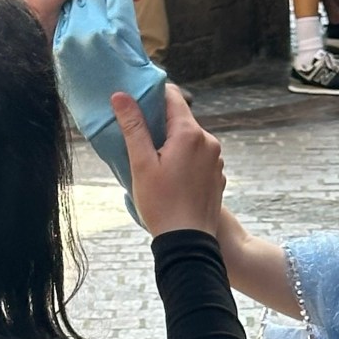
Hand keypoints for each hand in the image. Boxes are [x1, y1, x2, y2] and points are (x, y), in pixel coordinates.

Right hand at [112, 85, 224, 236]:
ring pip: (190, 139)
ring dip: (173, 143)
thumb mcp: (141, 164)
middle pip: (182, 118)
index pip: (172, 96)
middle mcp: (209, 142)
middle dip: (161, 124)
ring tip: (155, 164)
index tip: (136, 105)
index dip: (152, 96)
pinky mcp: (218, 176)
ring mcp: (216, 160)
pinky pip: (199, 158)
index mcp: (190, 134)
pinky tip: (172, 178)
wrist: (189, 243)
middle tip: (141, 141)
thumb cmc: (162, 204)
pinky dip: (185, 160)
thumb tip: (121, 96)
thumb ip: (133, 126)